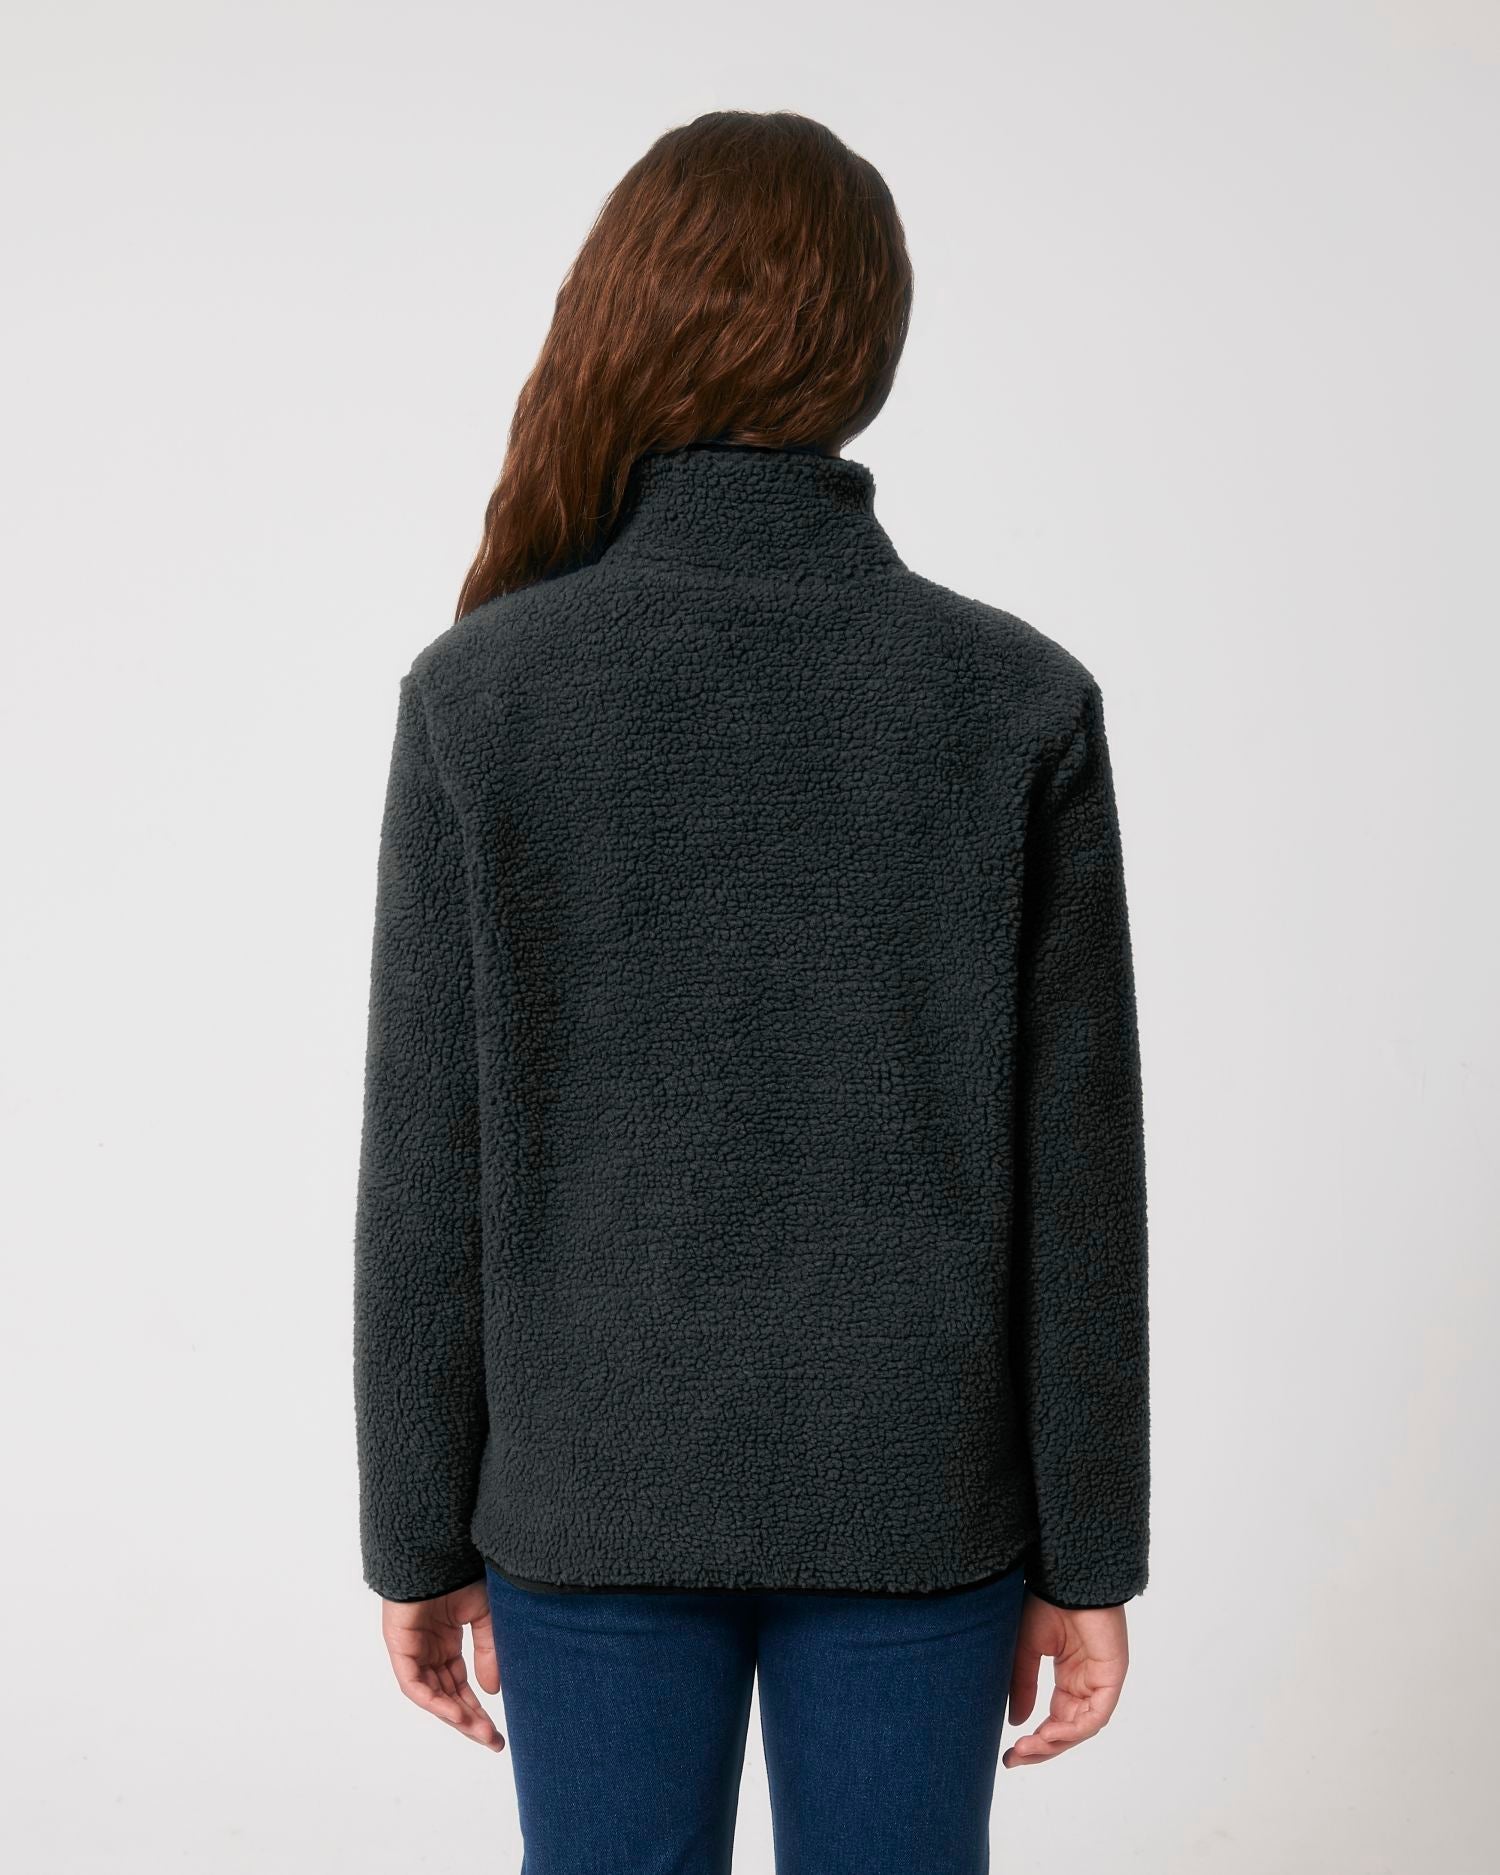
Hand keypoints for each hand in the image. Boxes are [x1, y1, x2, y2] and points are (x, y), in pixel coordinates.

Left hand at [380, 1580, 504, 1751]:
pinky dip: (434, 1700)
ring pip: (432, 1694)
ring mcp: (412, 1650)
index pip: (460, 1686)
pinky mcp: (399, 1646)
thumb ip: (488, 1651)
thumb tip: (492, 1691)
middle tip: (491, 1741)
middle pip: (447, 1696)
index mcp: (446, 1643)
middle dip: (469, 1720)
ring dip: (454, 1715)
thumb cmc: (459, 1573)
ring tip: (479, 1731)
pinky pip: (414, 1683)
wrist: (437, 1548)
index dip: (477, 1709)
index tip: (496, 1732)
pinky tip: (455, 1712)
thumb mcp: (484, 1614)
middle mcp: (428, 1651)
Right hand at [1002, 1593, 1127, 1767]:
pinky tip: (1049, 1733)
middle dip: (1042, 1748)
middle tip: (1015, 1758)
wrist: (1064, 1577)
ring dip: (1054, 1742)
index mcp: (1068, 1675)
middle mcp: (1086, 1682)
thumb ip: (1022, 1686)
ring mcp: (1100, 1680)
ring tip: (1027, 1747)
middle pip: (1068, 1730)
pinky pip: (1096, 1715)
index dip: (1035, 1740)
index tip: (1009, 1754)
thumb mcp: (1024, 1650)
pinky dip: (1073, 1729)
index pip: (1055, 1719)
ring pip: (1081, 1727)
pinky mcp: (1112, 1676)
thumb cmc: (1045, 1602)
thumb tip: (1016, 1723)